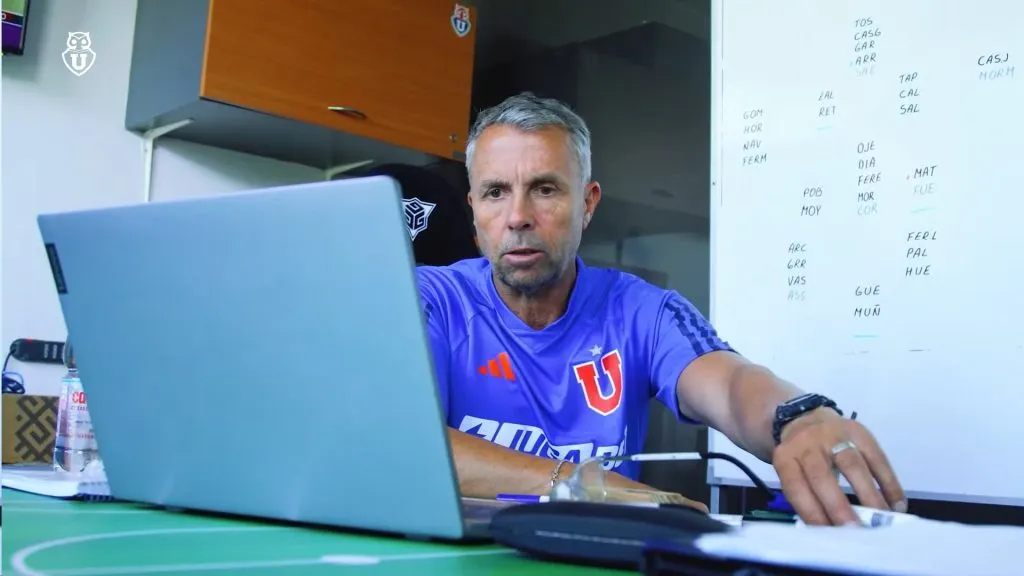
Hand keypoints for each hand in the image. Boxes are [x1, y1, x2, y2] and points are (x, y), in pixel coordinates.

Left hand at [772, 408, 905, 525]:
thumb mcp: (794, 473)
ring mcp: (834, 435)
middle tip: (855, 530)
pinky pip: (878, 459)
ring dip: (869, 495)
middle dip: (838, 506)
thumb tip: (832, 532)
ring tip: (882, 519)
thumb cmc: (802, 459)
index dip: (812, 512)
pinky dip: (889, 484)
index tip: (830, 535)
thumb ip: (807, 497)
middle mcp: (807, 444)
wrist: (807, 420)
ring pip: (853, 465)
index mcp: (786, 458)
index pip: (796, 488)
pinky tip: (897, 505)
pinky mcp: (859, 432)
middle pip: (822, 475)